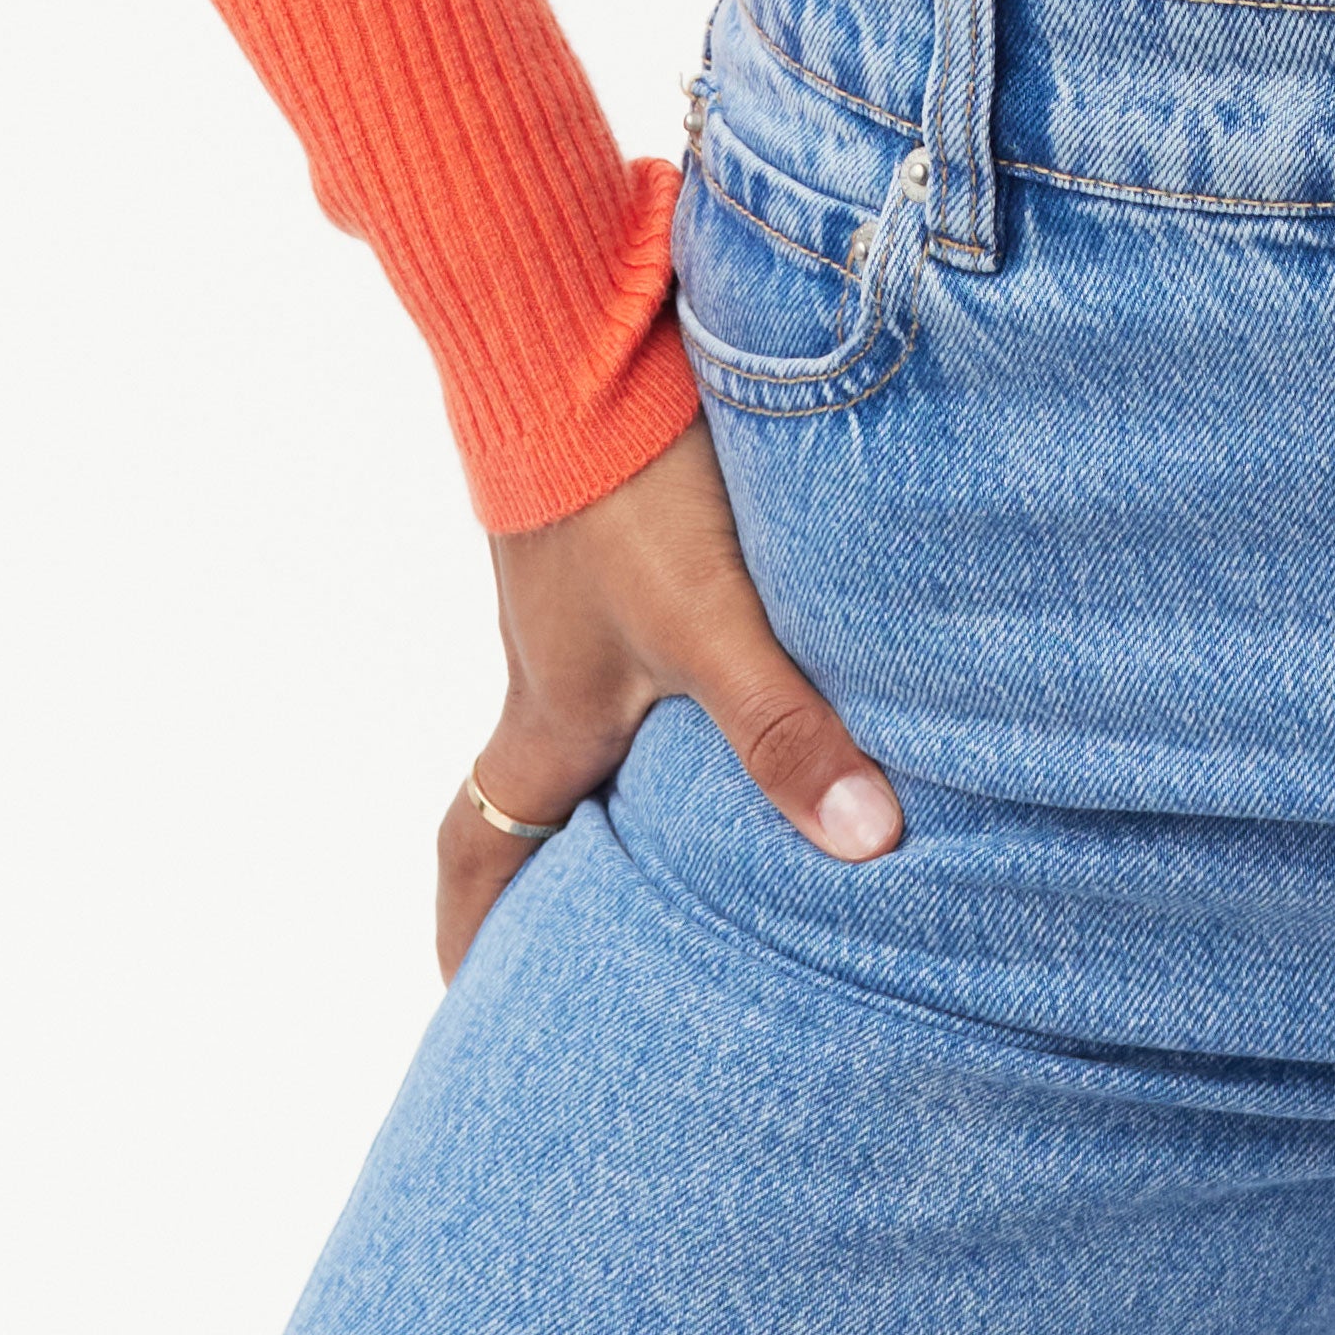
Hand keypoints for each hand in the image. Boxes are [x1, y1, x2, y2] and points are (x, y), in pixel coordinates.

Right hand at [434, 412, 903, 980]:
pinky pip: (622, 633)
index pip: (482, 848)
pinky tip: (734, 669)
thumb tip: (867, 843)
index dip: (472, 932)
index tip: (468, 1001)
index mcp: (549, 713)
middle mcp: (545, 660)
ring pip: (581, 709)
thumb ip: (782, 732)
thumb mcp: (712, 625)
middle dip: (547, 874)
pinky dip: (658, 681)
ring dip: (611, 772)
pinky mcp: (610, 524)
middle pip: (528, 793)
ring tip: (678, 828)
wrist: (578, 333)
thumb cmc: (625, 493)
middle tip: (581, 942)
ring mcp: (571, 591)